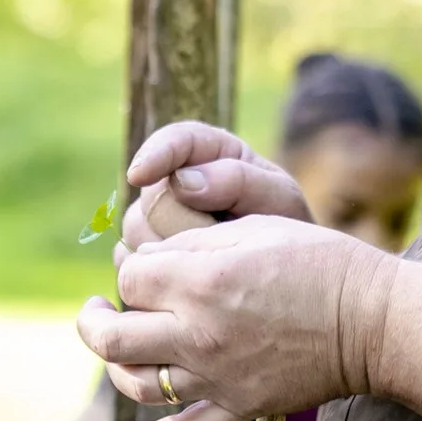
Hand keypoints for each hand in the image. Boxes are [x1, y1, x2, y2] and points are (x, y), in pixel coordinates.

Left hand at [78, 216, 396, 420]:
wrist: (369, 318)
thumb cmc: (316, 260)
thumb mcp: (252, 227)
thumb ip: (192, 242)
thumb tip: (146, 257)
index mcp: (201, 280)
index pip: (129, 279)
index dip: (132, 267)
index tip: (147, 262)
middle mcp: (199, 332)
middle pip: (112, 336)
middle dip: (95, 319)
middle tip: (97, 307)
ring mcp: (216, 376)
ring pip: (136, 384)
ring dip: (113, 366)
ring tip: (115, 345)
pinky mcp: (238, 407)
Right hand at [114, 123, 311, 261]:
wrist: (289, 276)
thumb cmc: (288, 228)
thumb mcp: (278, 200)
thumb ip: (238, 181)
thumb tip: (181, 180)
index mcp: (210, 151)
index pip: (173, 140)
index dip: (154, 154)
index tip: (139, 175)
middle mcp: (176, 179)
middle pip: (153, 195)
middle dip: (183, 223)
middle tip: (223, 244)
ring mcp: (157, 217)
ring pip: (137, 230)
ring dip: (171, 251)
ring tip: (214, 263)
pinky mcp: (146, 251)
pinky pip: (132, 260)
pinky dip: (156, 272)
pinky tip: (188, 280)